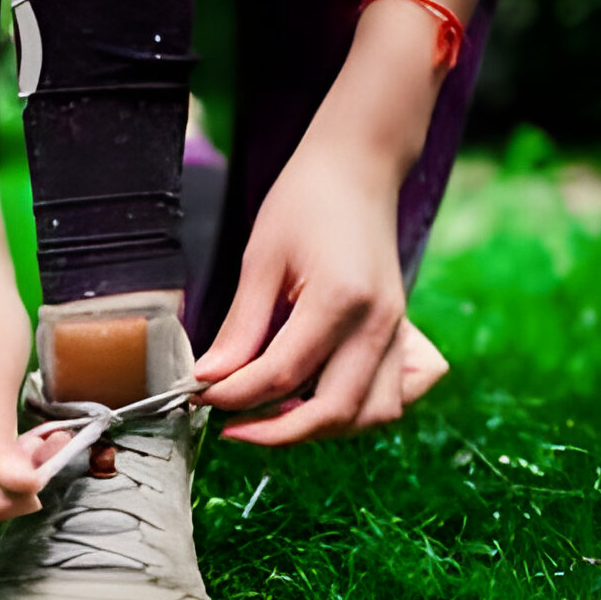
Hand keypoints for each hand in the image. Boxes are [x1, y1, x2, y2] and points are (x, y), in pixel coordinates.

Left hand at [192, 134, 445, 443]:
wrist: (358, 168)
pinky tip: (323, 399)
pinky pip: (395, 395)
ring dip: (320, 427)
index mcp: (341, 300)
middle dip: (275, 431)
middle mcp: (379, 324)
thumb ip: (241, 329)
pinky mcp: (402, 334)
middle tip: (230, 426)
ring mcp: (398, 331)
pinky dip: (362, 412)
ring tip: (272, 415)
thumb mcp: (261, 260)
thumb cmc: (306, 202)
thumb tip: (208, 379)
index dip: (233, 396)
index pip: (282, 376)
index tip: (198, 395)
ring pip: (371, 415)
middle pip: (332, 411)